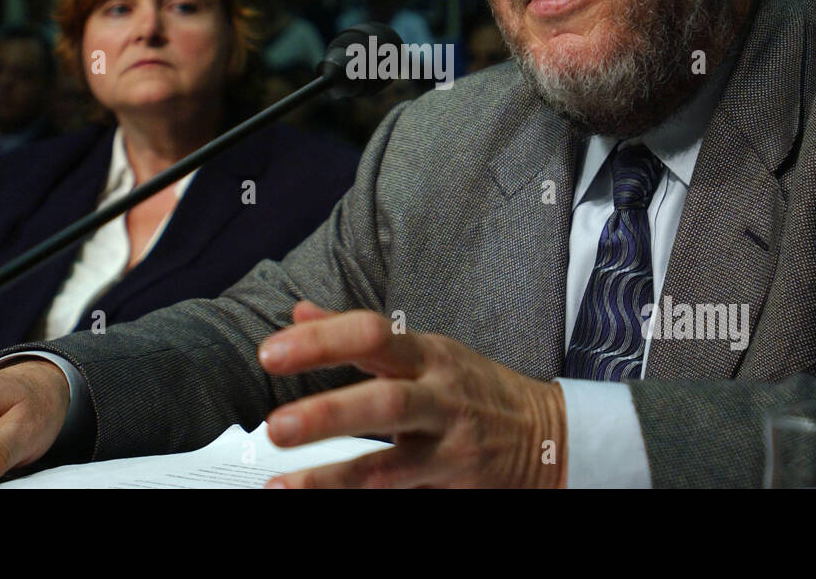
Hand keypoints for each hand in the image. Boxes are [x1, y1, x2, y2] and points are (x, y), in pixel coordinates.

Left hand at [257, 302, 567, 487]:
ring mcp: (448, 448)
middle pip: (384, 402)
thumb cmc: (473, 388)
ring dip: (333, 476)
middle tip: (275, 426)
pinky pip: (403, 494)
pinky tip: (318, 501)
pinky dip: (359, 498)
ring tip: (282, 484)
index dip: (320, 342)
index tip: (269, 353)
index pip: (371, 336)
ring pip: (391, 465)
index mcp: (427, 356)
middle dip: (328, 414)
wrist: (546, 437)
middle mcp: (439, 399)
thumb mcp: (425, 351)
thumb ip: (360, 337)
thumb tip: (300, 314)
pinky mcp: (452, 486)